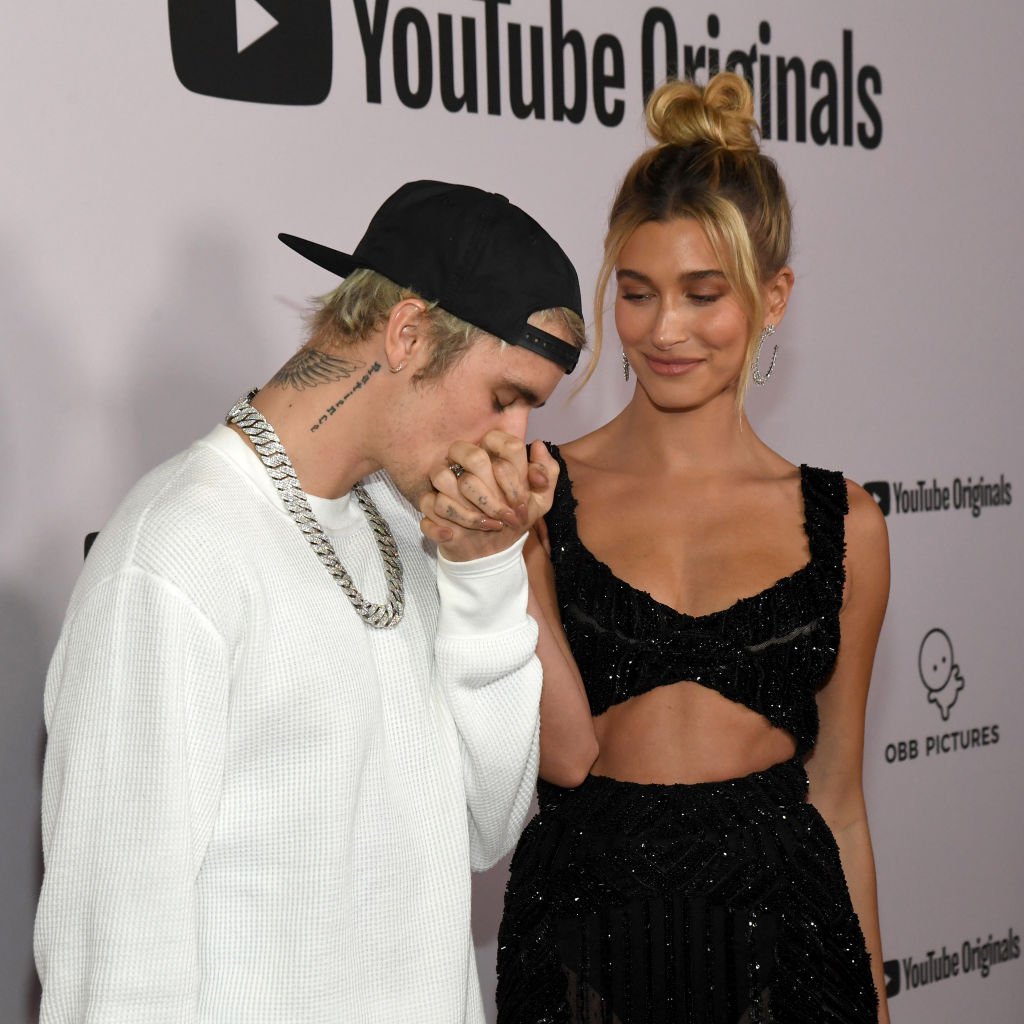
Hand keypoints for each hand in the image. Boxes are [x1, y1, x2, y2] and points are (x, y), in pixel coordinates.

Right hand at [419, 434, 558, 561]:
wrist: (492, 550)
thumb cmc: (514, 518)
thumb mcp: (539, 502)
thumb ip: (547, 474)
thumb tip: (538, 446)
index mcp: (494, 454)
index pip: (504, 444)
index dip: (515, 478)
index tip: (523, 505)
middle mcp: (466, 462)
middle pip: (472, 456)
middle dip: (493, 495)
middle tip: (508, 518)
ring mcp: (444, 482)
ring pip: (444, 478)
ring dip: (470, 510)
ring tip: (490, 526)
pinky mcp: (430, 504)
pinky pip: (428, 504)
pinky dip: (441, 523)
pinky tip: (453, 535)